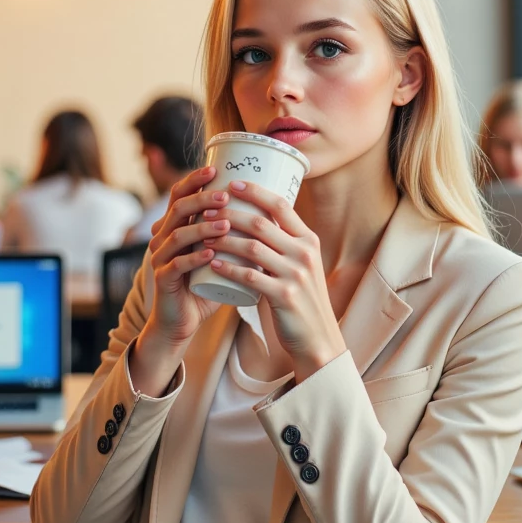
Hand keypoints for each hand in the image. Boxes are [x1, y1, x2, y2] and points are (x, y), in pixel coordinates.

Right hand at [142, 166, 234, 347]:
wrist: (183, 320)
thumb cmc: (205, 283)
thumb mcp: (219, 253)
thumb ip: (235, 234)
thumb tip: (272, 213)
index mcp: (175, 225)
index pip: (180, 194)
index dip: (195, 180)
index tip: (216, 169)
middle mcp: (163, 236)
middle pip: (179, 208)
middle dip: (202, 199)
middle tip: (226, 195)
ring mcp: (160, 257)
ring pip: (177, 235)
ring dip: (202, 227)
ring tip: (226, 223)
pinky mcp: (162, 279)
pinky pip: (176, 265)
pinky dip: (194, 258)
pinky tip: (210, 254)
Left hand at [206, 179, 345, 381]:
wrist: (318, 339)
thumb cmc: (302, 300)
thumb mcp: (301, 267)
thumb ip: (284, 246)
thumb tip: (254, 223)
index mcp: (308, 240)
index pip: (281, 205)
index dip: (255, 191)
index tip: (231, 183)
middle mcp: (304, 253)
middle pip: (260, 223)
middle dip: (229, 213)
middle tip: (206, 210)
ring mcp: (296, 274)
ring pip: (252, 247)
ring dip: (223, 238)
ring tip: (203, 234)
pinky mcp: (284, 296)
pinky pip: (250, 277)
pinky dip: (228, 268)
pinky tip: (212, 264)